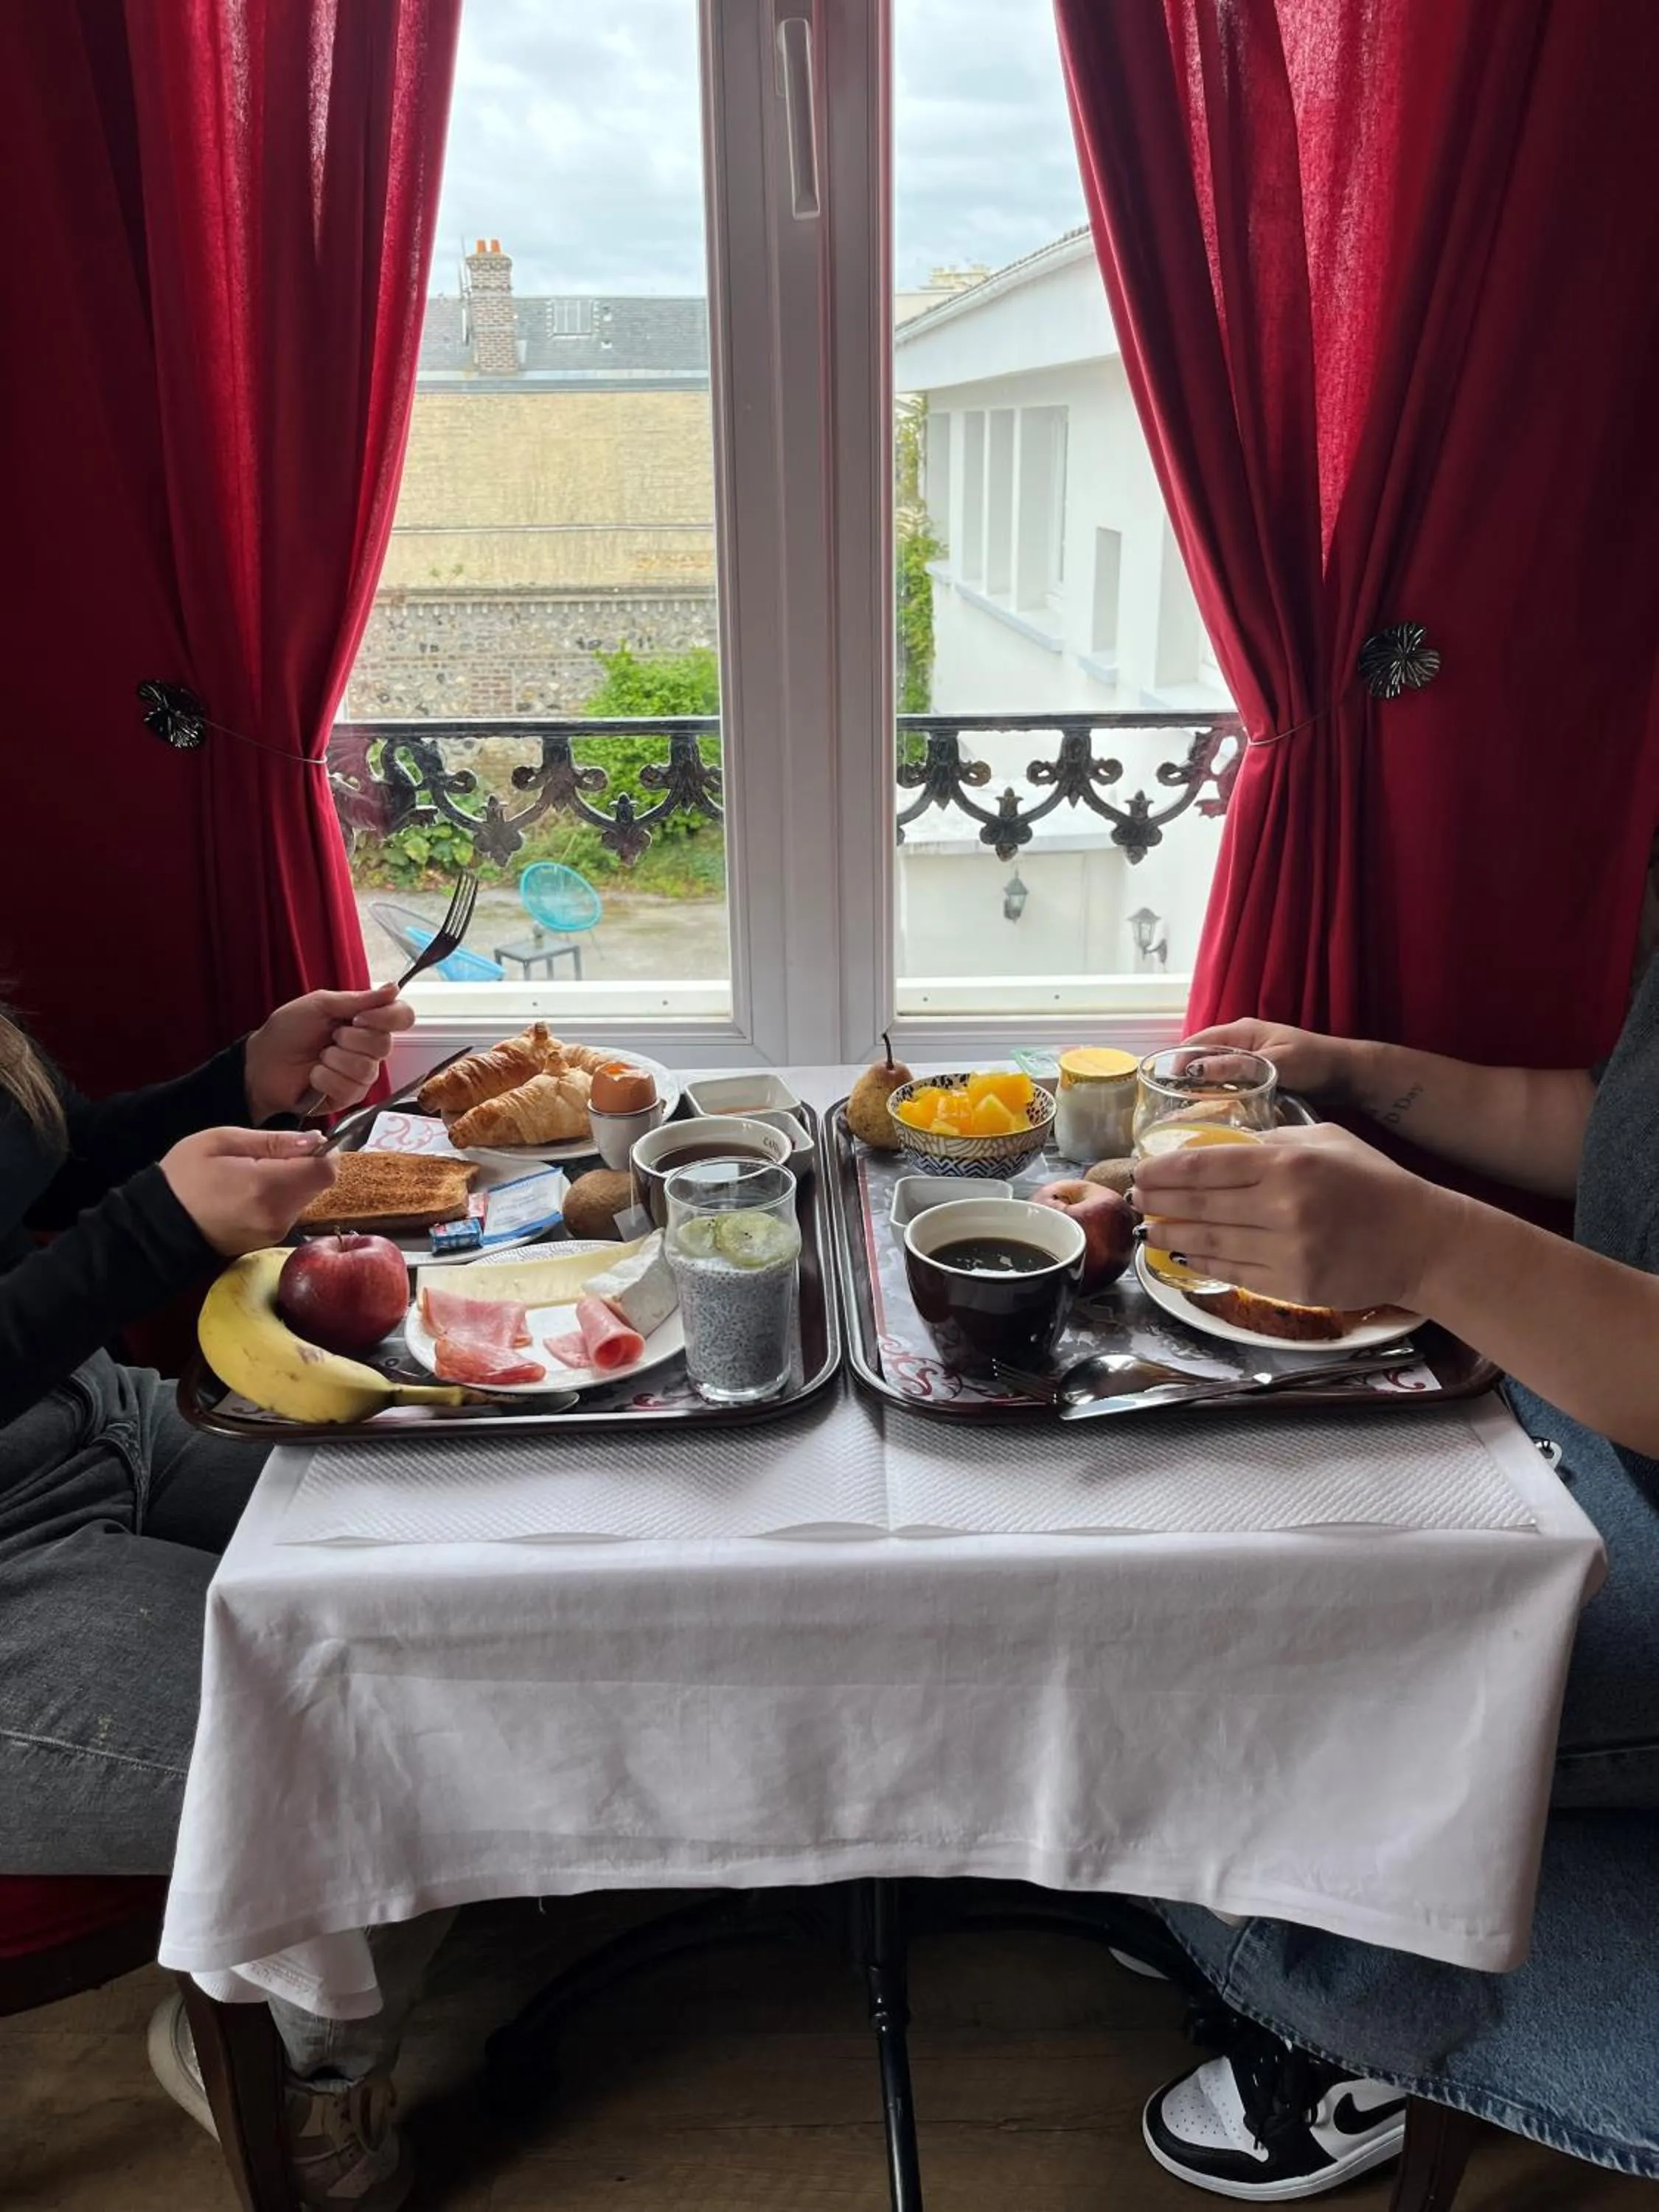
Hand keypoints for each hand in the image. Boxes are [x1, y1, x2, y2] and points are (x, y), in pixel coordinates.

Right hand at [162, 1128, 338, 1257]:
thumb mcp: (221, 1141)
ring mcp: (275, 1232)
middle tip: (267, 1156)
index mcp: (266, 1186)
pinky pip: (290, 1212)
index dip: (322, 1151)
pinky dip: (281, 1197)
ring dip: (292, 1181)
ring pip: (306, 1197)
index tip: (302, 1143)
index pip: (325, 1170)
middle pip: (318, 1184)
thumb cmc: (184, 1177)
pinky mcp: (270, 1240)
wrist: (159, 1225)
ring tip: (254, 1174)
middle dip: (304, 1165)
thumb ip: (273, 1140)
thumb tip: (314, 1140)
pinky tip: (251, 1192)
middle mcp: (278, 1215)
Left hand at [245, 984, 414, 1122]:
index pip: (402, 1016)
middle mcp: (370, 1048)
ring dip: (335, 1060)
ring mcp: (361, 1074)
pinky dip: (326, 1079)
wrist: (262, 1063)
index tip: (360, 1018)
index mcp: (367, 1021)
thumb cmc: (287, 1031)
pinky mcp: (349, 1097)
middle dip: (350, 1039)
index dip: (387, 1018)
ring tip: (319, 1057)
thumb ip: (357, 999)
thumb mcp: (319, 1005)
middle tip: (330, 1037)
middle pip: (384, 1045)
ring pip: (367, 1069)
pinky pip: (350, 1088)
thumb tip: (394, 988)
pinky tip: (315, 1076)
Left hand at [1129, 1123, 1461, 1312]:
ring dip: (1170, 1234)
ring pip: (1208, 1242)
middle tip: (1135, 1199)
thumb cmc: (1374, 1183)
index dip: (1163, 1172)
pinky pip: (1232, 1272)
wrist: (1421, 1240)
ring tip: (1149, 1228)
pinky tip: (1183, 1252)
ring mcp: (1286, 1251)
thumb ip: (1274, 1144)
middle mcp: (1282, 1207)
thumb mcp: (1326, 1141)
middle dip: (1158, 1202)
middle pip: (1198, 1205)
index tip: (1140, 1172)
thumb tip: (1221, 1150)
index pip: (1204, 1166)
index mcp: (1288, 1163)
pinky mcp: (1292, 1286)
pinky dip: (1202, 1261)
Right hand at [1180, 1018, 1360, 1102]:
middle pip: (1200, 1058)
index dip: (1177, 1061)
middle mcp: (1240, 1042)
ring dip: (1200, 1089)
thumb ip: (1236, 1066)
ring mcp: (1248, 1059)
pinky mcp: (1256, 1076)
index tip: (1164, 1085)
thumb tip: (1195, 1071)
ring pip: (1213, 1073)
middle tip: (1170, 1104)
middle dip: (1184, 1077)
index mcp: (1241, 1030)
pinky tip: (1213, 1115)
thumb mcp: (1275, 1063)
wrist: (1347, 1074)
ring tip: (1185, 1113)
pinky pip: (1227, 1084)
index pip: (1196, 1041)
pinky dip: (1217, 1096)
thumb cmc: (1315, 1062)